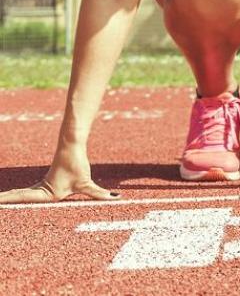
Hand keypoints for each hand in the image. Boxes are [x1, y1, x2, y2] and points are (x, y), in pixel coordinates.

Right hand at [0, 142, 118, 203]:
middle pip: (18, 199)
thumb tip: (117, 198)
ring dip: (9, 200)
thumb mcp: (86, 183)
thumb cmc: (76, 164)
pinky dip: (16, 197)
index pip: (23, 199)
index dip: (9, 202)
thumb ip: (99, 193)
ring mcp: (41, 187)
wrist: (71, 147)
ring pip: (21, 196)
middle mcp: (40, 191)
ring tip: (0, 203)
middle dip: (6, 202)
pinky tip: (11, 200)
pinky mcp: (44, 185)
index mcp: (46, 192)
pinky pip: (25, 193)